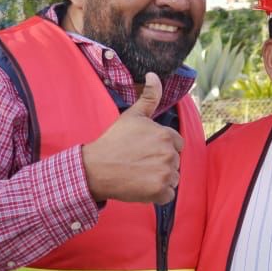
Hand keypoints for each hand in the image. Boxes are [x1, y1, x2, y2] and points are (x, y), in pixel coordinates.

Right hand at [81, 73, 182, 203]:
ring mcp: (166, 173)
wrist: (95, 169)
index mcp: (166, 135)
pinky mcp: (160, 191)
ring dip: (160, 179)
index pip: (176, 144)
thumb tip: (153, 74)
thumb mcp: (131, 116)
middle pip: (175, 162)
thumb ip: (149, 97)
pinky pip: (168, 195)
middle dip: (161, 163)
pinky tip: (140, 186)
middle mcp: (169, 154)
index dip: (161, 148)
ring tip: (139, 173)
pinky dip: (157, 194)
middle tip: (139, 162)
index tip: (144, 150)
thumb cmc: (113, 142)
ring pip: (173, 178)